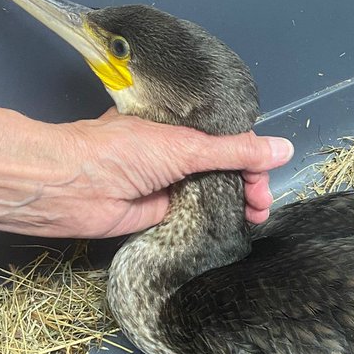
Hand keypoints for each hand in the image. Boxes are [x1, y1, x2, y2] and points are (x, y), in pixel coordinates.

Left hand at [53, 108, 292, 236]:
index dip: (250, 155)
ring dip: (236, 203)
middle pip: (224, 166)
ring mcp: (167, 183)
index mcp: (178, 125)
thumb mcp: (186, 146)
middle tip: (261, 203)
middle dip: (248, 182)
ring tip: (254, 217)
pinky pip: (194, 216)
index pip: (227, 138)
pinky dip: (215, 221)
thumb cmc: (120, 153)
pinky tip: (233, 228)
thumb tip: (283, 149)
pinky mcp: (159, 212)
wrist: (71, 187)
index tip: (265, 174)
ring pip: (212, 191)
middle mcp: (174, 152)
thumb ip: (235, 151)